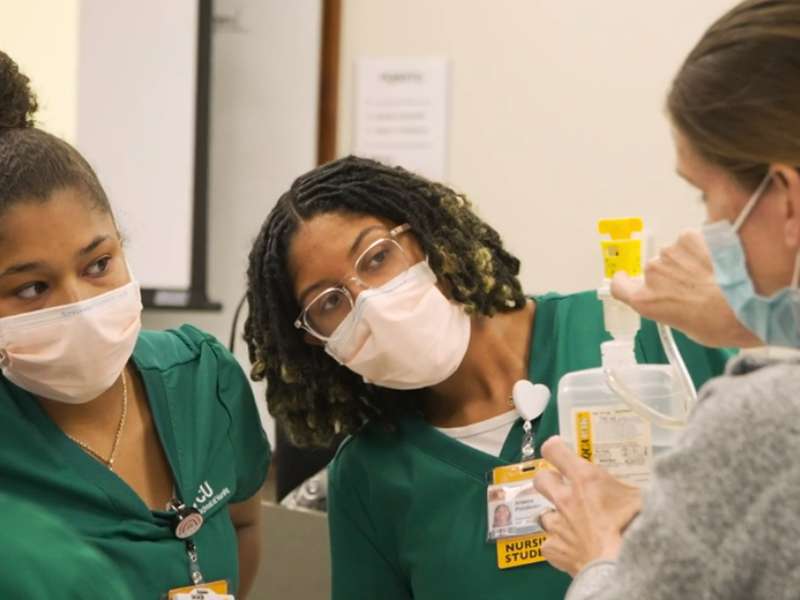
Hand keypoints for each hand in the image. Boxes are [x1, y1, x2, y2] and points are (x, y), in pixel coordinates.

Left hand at [534, 436, 641, 575]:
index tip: (560, 450)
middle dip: (549, 481)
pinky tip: (571, 549)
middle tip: (563, 486)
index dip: (555, 449)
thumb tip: (658, 479)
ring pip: (543, 513)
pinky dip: (558, 545)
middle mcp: (565, 498)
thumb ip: (640, 486)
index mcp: (585, 479)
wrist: (619, 568)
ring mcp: (557, 525)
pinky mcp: (554, 549)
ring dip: (555, 516)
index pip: (554, 450)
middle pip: (541, 479)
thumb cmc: (636, 531)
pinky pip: (549, 544)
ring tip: (571, 524)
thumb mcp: (644, 499)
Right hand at [611, 230, 760, 347]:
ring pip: (676, 254)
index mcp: (646, 300)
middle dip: (673, 275)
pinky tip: (719, 260)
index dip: (624, 282)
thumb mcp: (688, 329)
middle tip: (696, 286)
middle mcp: (652, 274)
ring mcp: (670, 253)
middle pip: (655, 270)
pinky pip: (692, 240)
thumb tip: (680, 301)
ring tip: (714, 275)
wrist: (749, 301)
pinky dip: (703, 247)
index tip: (625, 279)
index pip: (619, 286)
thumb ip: (672, 309)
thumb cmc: (722, 323)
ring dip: (690, 261)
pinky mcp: (690, 236)